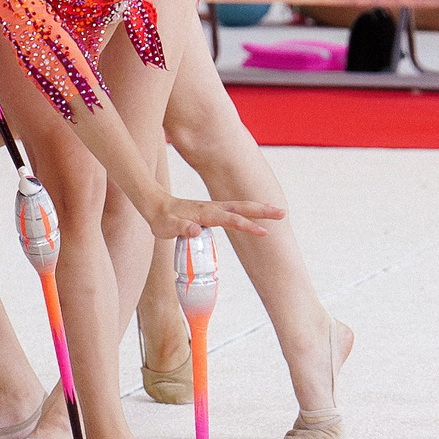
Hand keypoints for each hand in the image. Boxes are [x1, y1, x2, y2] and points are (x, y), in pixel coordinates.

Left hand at [142, 193, 285, 239]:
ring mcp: (214, 209)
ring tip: (278, 213)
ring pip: (241, 207)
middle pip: (243, 207)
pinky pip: (235, 212)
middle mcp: (213, 208)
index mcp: (206, 213)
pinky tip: (255, 218)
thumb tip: (194, 230)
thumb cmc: (162, 218)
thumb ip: (181, 228)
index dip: (248, 226)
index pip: (231, 220)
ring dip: (259, 209)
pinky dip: (249, 212)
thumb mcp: (167, 226)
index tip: (264, 232)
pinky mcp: (213, 212)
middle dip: (263, 210)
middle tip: (283, 213)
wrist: (155, 206)